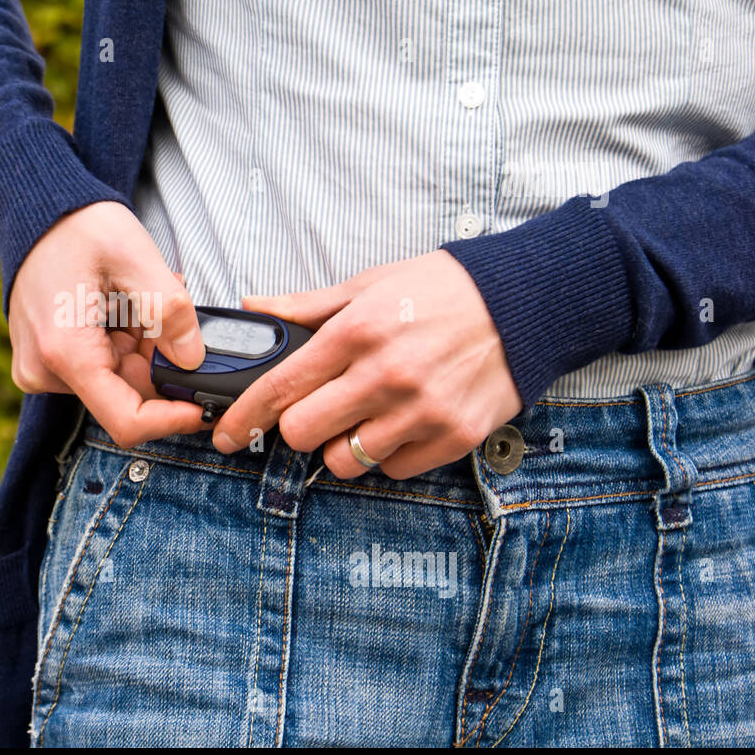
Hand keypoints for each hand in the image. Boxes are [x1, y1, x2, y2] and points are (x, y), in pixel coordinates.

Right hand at [8, 201, 210, 446]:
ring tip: (142, 301)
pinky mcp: (45, 362)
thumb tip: (193, 359)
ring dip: (142, 349)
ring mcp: (42, 369)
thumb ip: (169, 311)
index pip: (127, 421)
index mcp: (65, 351)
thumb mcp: (134, 256)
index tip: (203, 405)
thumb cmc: (77, 226)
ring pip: (116, 381)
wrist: (34, 211)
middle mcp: (45, 371)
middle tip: (169, 316)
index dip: (172, 420)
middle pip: (126, 397)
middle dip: (158, 363)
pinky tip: (124, 309)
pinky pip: (98, 368)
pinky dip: (123, 344)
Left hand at [214, 250, 523, 479]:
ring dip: (344, 444)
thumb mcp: (369, 285)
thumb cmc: (442, 290)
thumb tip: (253, 308)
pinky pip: (393, 469)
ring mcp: (421, 411)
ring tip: (366, 414)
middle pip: (304, 434)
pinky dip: (388, 454)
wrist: (527, 303)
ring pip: (346, 460)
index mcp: (356, 333)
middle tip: (315, 411)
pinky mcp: (453, 436)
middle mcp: (386, 376)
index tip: (228, 434)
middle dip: (299, 428)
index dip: (244, 418)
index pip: (280, 388)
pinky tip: (402, 422)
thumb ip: (307, 307)